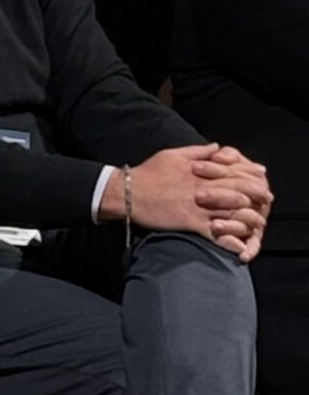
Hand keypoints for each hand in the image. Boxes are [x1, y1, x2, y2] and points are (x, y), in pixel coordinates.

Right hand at [102, 145, 270, 258]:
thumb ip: (197, 151)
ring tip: (257, 222)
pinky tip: (240, 247)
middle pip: (236, 192)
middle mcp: (201, 188)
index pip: (231, 171)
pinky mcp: (189, 223)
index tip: (261, 176)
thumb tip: (218, 147)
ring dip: (247, 218)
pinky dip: (228, 241)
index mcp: (198, 171)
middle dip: (255, 196)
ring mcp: (196, 207)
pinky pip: (215, 234)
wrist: (127, 193)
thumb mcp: (172, 154)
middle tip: (267, 200)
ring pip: (229, 213)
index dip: (249, 175)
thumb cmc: (148, 172)